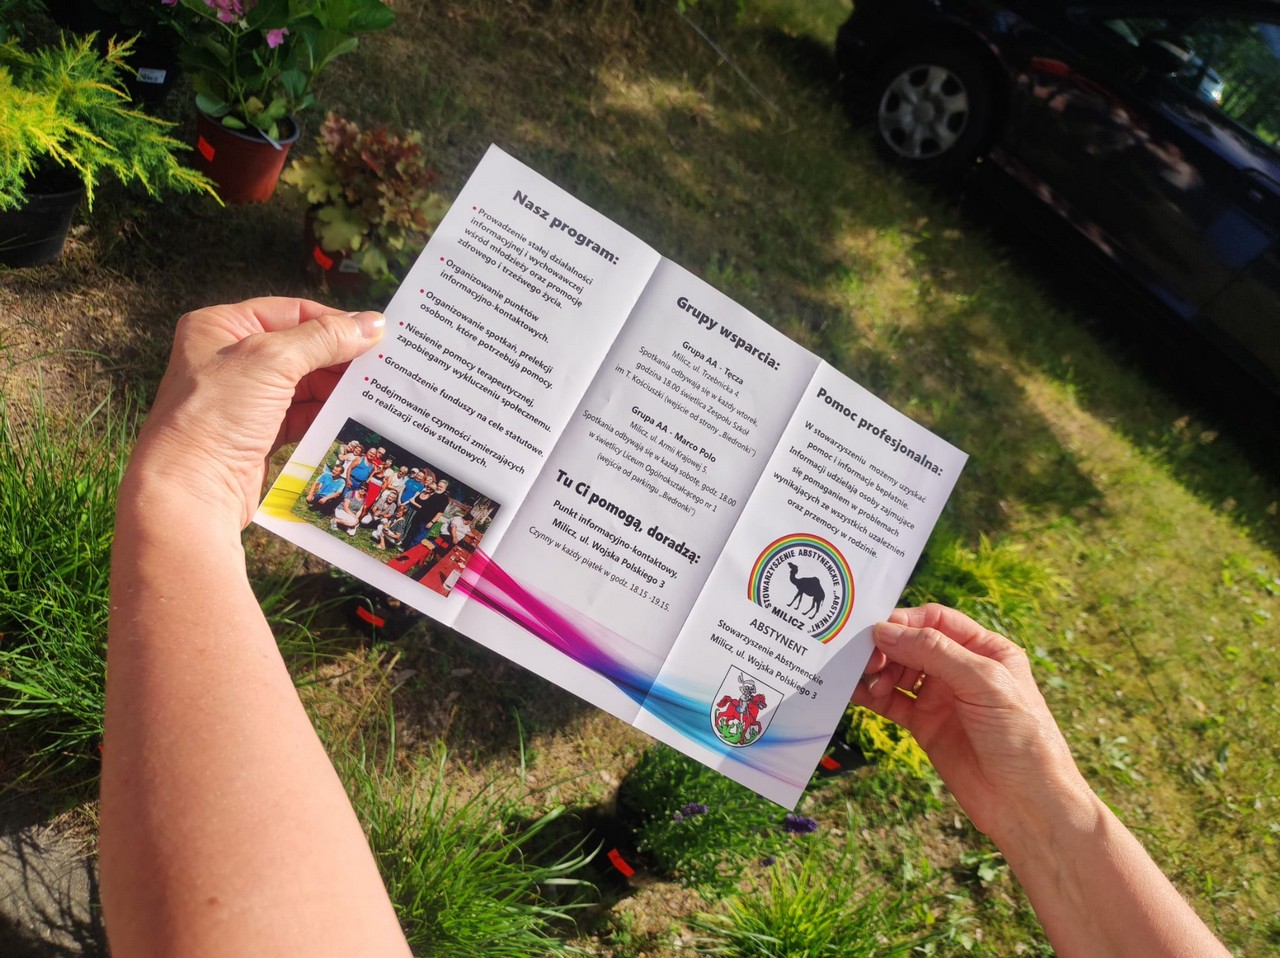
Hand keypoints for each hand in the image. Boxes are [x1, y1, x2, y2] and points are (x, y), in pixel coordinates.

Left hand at [128, 298, 383, 527]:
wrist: (191, 490)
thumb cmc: (216, 414)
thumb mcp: (271, 361)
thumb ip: (324, 338)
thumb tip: (374, 323)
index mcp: (221, 327)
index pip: (291, 312)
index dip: (335, 322)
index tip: (377, 335)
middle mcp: (230, 359)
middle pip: (302, 349)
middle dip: (341, 359)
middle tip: (385, 366)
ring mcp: (244, 400)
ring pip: (305, 385)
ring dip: (338, 389)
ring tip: (377, 392)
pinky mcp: (258, 434)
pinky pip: (302, 417)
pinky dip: (327, 416)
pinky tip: (355, 417)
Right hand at [852, 604, 1090, 843]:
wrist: (1026, 803)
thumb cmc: (1022, 738)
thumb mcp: (984, 682)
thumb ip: (935, 652)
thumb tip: (885, 631)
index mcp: (985, 650)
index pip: (936, 620)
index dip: (905, 622)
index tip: (877, 631)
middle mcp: (961, 670)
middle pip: (912, 644)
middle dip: (887, 648)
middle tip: (868, 661)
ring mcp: (942, 698)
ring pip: (899, 671)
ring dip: (878, 672)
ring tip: (869, 684)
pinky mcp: (925, 725)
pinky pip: (892, 702)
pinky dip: (871, 695)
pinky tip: (855, 693)